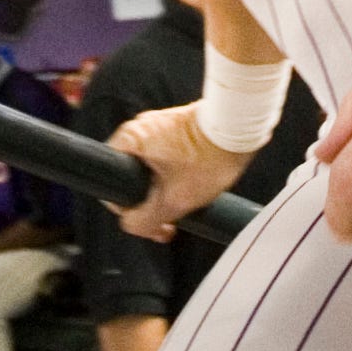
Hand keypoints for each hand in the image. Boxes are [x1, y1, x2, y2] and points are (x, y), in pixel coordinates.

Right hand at [106, 102, 246, 245]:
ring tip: (186, 205)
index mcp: (129, 139)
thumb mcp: (173, 202)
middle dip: (149, 203)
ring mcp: (158, 125)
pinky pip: (164, 158)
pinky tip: (193, 187)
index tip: (149, 219)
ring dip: (163, 191)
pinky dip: (174, 175)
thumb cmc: (208, 160)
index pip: (110, 181)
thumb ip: (144, 220)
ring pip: (149, 169)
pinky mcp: (176, 127)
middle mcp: (139, 127)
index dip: (126, 207)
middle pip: (130, 176)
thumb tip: (131, 225)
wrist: (241, 129)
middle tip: (169, 221)